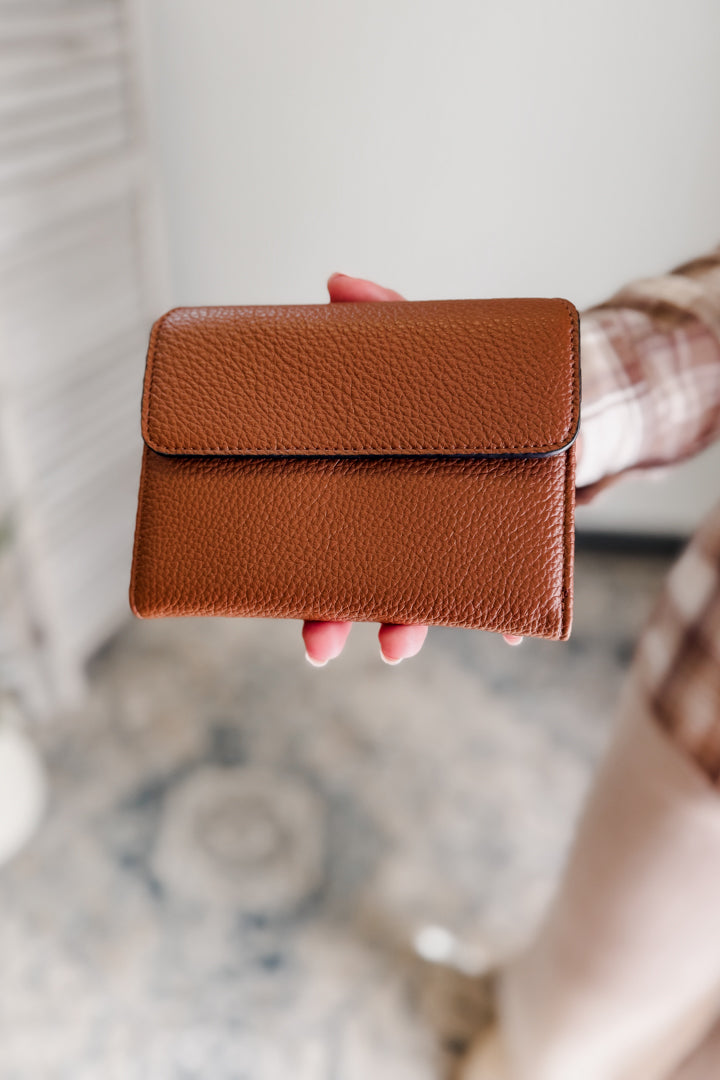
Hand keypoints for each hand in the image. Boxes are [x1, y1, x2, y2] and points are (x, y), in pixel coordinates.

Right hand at [301, 272, 523, 665]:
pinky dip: (503, 617)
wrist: (560, 399)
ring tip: (395, 643)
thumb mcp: (423, 346)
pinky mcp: (504, 553)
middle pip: (354, 589)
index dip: (296, 578)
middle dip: (332, 621)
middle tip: (318, 643)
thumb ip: (384, 314)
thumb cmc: (469, 384)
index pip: (320, 543)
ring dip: (405, 628)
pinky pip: (501, 597)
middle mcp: (400, 533)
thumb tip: (335, 284)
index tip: (276, 600)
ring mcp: (449, 548)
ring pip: (419, 603)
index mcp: (366, 494)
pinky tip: (507, 632)